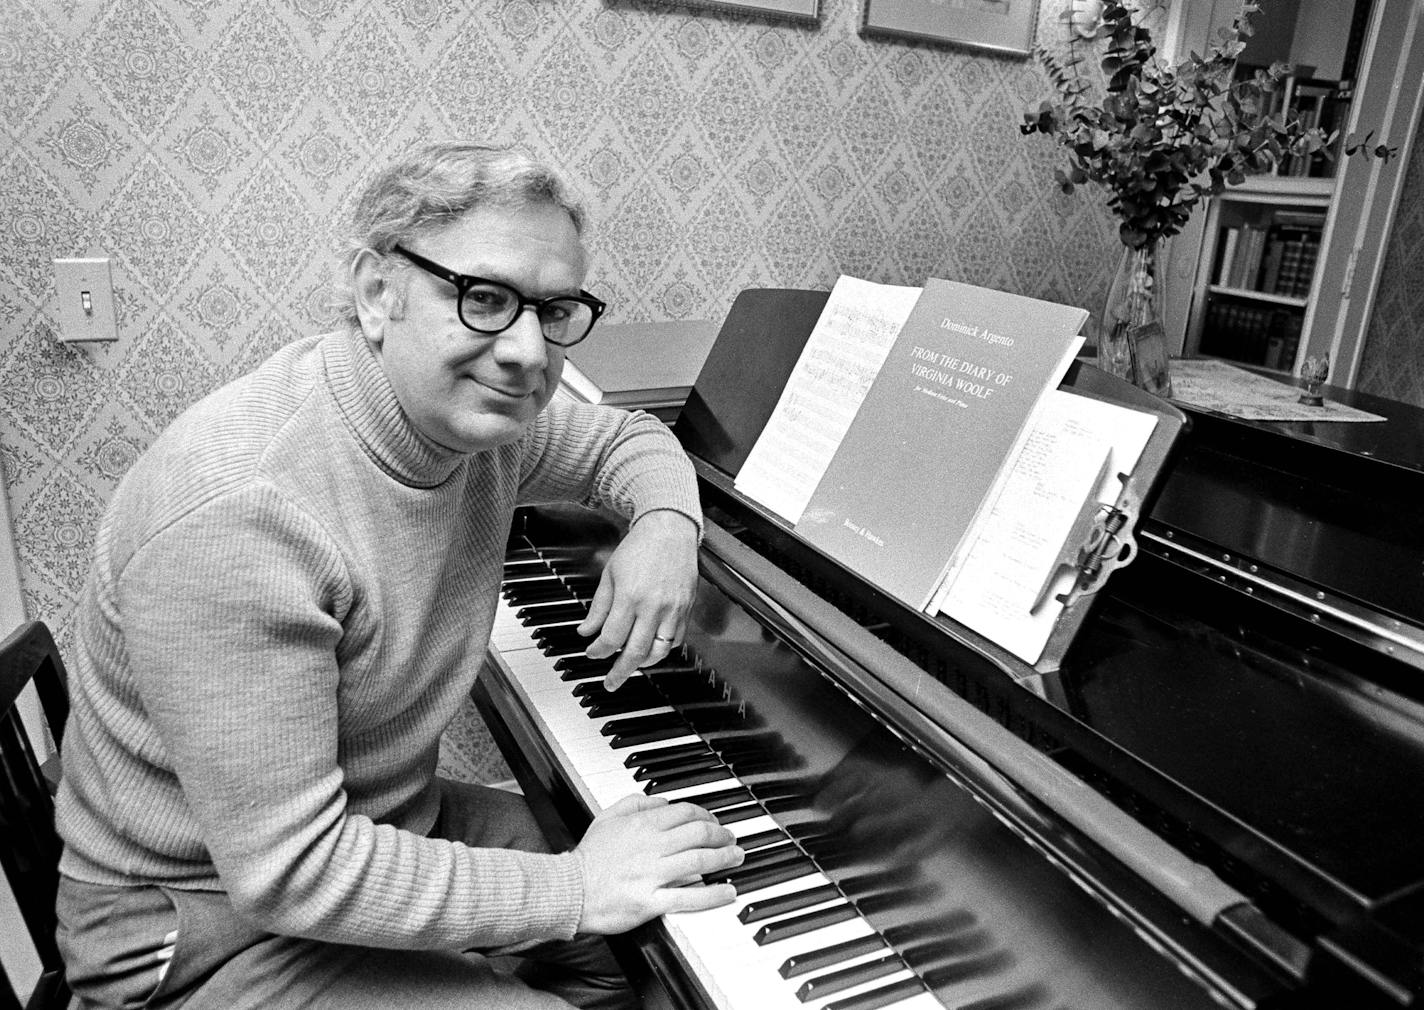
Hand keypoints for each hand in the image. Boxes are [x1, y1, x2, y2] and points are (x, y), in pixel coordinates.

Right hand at [575, 794, 741, 933]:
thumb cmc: (587, 857)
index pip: (685, 812)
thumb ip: (635, 803)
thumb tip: (662, 801)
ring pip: (699, 861)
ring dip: (724, 857)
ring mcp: (652, 875)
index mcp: (642, 825)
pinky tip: (728, 891)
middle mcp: (651, 847)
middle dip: (721, 834)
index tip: (713, 822)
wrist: (569, 890)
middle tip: (732, 838)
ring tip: (737, 857)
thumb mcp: (606, 816)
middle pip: (698, 834)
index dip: (706, 815)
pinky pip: (689, 897)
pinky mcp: (651, 902)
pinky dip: (713, 894)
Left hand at [578, 510, 697, 689]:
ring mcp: (673, 609)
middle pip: (635, 652)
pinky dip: (663, 649)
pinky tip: (652, 649)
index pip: (611, 638)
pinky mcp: (686, 608)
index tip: (592, 652)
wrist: (670, 529)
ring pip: (659, 651)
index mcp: (630, 597)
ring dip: (643, 664)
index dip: (598, 651)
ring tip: (631, 667)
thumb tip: (586, 631)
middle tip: (610, 683)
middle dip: (620, 672)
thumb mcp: (610, 574)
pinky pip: (676, 640)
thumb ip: (598, 607)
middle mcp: (654, 606)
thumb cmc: (639, 547)